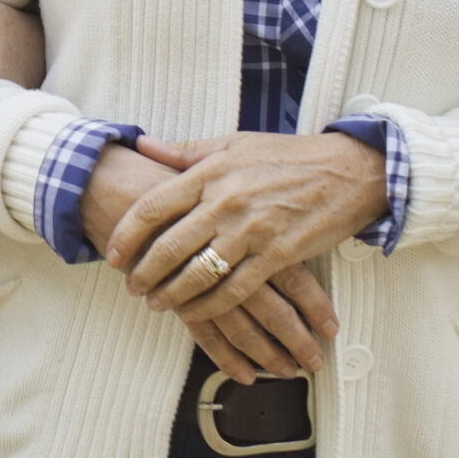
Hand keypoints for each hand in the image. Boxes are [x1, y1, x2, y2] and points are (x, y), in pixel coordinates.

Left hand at [80, 142, 338, 382]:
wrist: (346, 171)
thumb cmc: (286, 156)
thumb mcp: (232, 144)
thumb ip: (185, 151)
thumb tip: (144, 144)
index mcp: (209, 172)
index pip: (153, 206)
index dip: (127, 233)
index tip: (112, 252)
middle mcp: (225, 201)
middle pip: (170, 245)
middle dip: (145, 272)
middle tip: (131, 287)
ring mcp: (252, 230)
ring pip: (200, 272)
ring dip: (173, 294)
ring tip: (157, 304)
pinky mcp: (279, 255)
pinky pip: (236, 289)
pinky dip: (212, 306)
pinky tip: (196, 313)